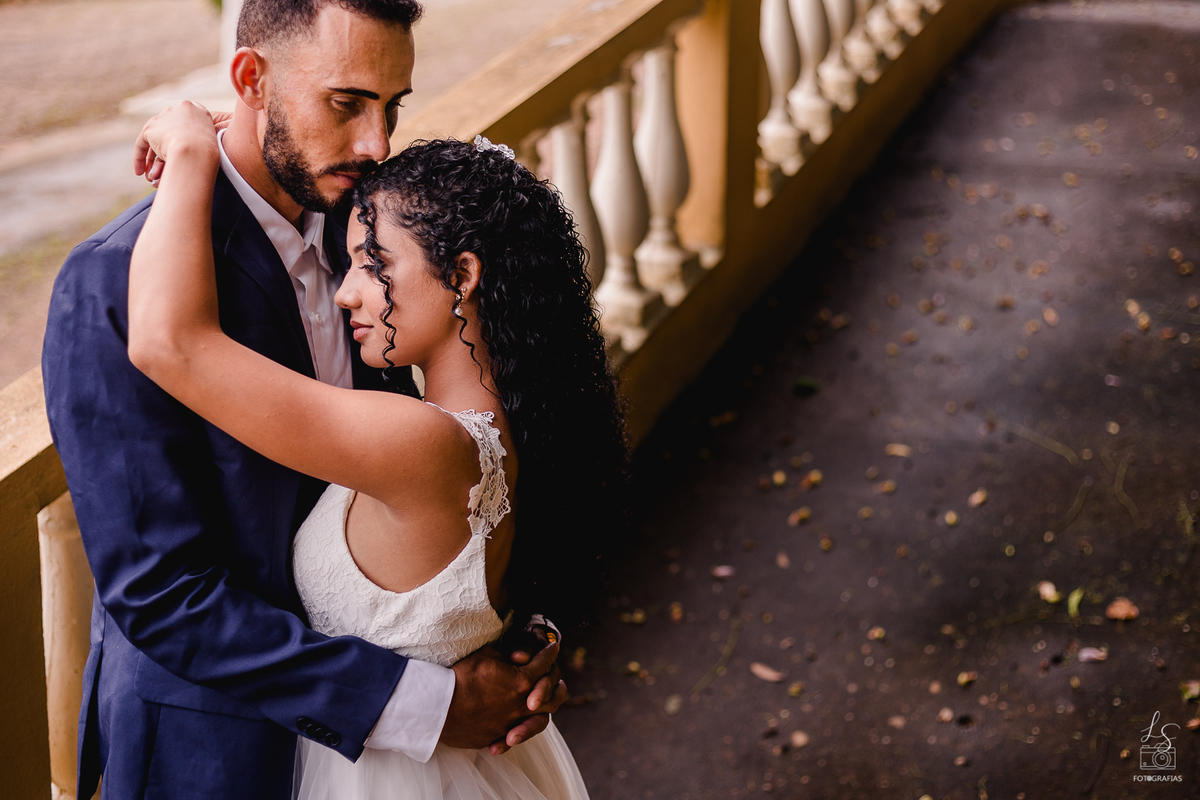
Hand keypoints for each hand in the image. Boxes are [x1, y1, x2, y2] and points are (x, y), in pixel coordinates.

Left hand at [134, 102, 224, 185]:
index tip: (183, 150)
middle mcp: (177, 109)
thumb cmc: (209, 152)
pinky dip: (140, 158)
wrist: (195, 151)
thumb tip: (191, 150)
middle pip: (169, 129)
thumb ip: (201, 139)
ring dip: (152, 157)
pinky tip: (141, 172)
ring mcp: (162, 118)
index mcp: (195, 109)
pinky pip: (142, 144)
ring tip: (152, 175)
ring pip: (155, 139)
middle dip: (166, 147)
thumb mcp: (213, 141)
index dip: (184, 136)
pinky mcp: (150, 129)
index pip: (185, 121)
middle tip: (166, 164)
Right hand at [441, 641, 567, 753]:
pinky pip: (514, 735)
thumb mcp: (487, 655)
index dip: (549, 653)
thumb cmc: (460, 675)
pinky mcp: (495, 736)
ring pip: (539, 720)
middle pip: (551, 696)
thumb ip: (507, 656)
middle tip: (553, 676)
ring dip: (542, 709)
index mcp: (522, 681)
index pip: (544, 664)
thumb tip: (516, 658)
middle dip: (555, 684)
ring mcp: (509, 723)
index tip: (553, 647)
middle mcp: (521, 705)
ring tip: (539, 704)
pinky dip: (518, 729)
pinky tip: (516, 726)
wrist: (437, 705)